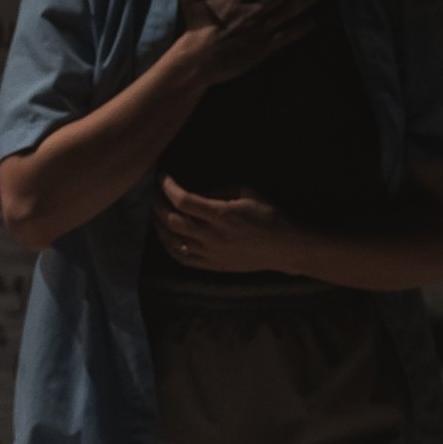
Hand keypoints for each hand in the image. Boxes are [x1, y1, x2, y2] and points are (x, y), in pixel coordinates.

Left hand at [154, 176, 306, 273]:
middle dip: (157, 204)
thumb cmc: (269, 216)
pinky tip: (165, 235)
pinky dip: (168, 246)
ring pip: (173, 241)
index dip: (168, 187)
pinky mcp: (214, 266)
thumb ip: (219, 190)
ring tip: (155, 212)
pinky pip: (182, 258)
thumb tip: (195, 191)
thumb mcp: (247, 193)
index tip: (162, 177)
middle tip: (155, 193)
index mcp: (222, 215)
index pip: (183, 201)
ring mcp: (212, 253)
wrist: (286, 248)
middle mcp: (213, 236)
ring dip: (158, 225)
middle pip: (172, 221)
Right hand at [172, 0, 325, 85]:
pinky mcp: (263, 48)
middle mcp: (252, 11)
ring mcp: (260, 30)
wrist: (197, 61)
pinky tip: (313, 23)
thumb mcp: (187, 1)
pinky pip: (286, 36)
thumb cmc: (191, 32)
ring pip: (288, 12)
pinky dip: (300, 29)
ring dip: (306, 1)